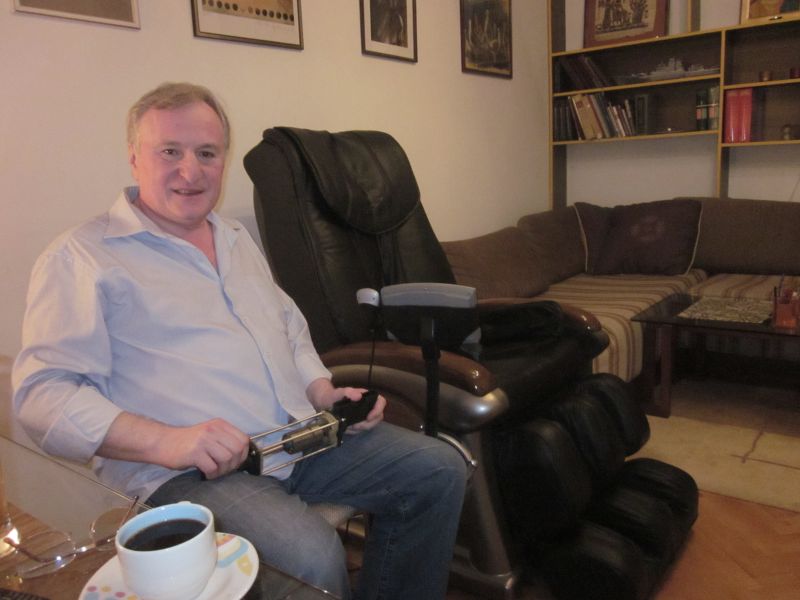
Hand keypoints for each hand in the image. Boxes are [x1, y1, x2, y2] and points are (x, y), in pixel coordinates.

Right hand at [98, 413, 249, 479]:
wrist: (162, 443)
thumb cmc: (186, 443)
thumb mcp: (208, 435)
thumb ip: (223, 440)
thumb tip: (241, 457)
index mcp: (219, 425)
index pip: (243, 439)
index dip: (243, 454)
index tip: (235, 462)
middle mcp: (213, 430)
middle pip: (237, 450)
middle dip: (233, 465)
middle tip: (223, 470)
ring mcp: (204, 440)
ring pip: (227, 459)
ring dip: (222, 471)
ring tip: (214, 472)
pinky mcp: (195, 452)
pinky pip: (212, 468)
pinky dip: (211, 475)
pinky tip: (205, 474)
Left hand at [306, 379, 384, 432]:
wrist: (324, 403)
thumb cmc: (333, 395)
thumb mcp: (339, 392)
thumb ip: (348, 392)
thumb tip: (359, 396)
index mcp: (367, 397)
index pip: (381, 402)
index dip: (378, 410)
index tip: (369, 417)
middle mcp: (368, 406)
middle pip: (378, 417)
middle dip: (367, 424)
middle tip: (355, 425)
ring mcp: (364, 415)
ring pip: (369, 425)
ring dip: (360, 428)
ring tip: (348, 425)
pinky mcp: (358, 422)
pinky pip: (361, 429)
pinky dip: (354, 430)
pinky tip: (346, 427)